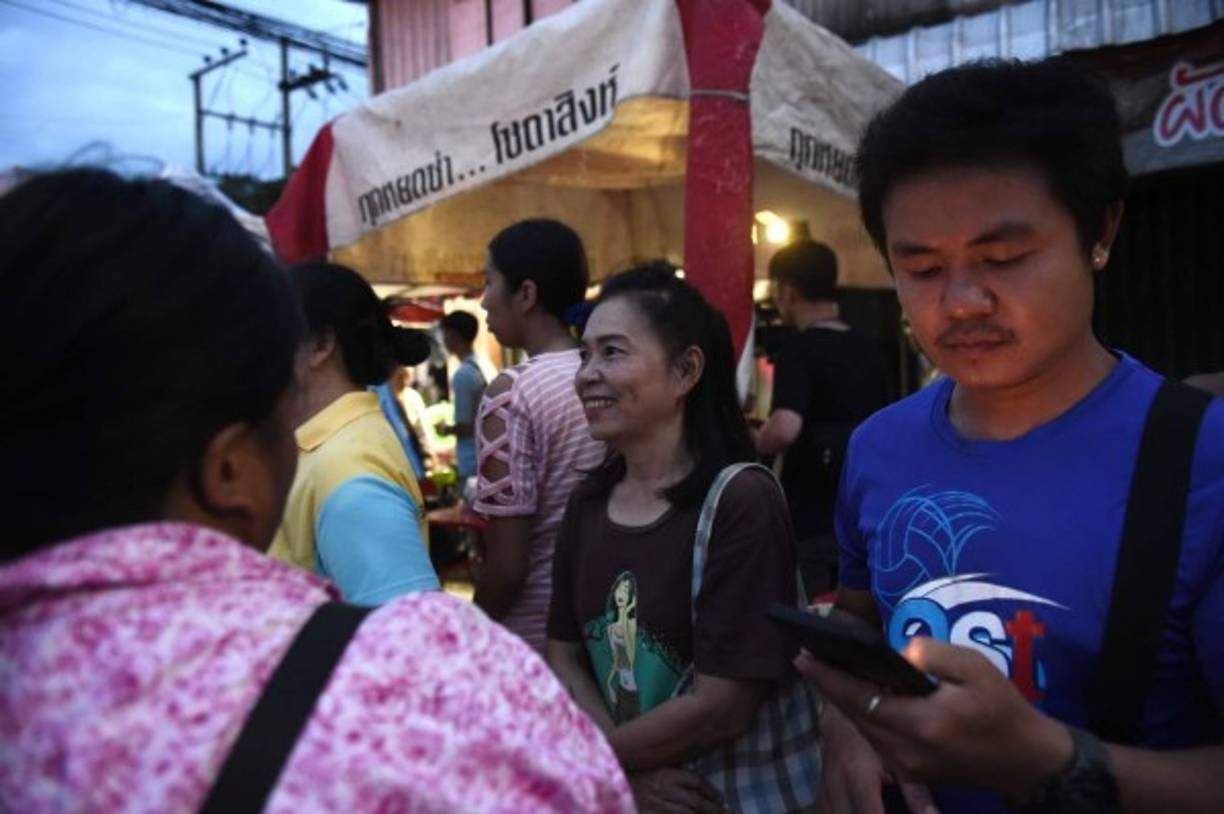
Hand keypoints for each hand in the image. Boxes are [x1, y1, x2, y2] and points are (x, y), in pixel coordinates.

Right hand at [628, 768, 723, 813]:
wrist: (611, 784)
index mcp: (667, 773)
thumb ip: (672, 768)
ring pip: (686, 813)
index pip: (696, 782)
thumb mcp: (654, 765)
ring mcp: (657, 804)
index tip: (720, 798)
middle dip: (712, 808)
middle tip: (725, 813)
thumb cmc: (635, 772)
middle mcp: (665, 788)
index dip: (710, 791)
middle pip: (695, 800)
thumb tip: (693, 771)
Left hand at [797, 638, 1073, 797]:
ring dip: (844, 700)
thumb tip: (897, 652)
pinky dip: (864, 714)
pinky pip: (877, 738)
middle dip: (828, 685)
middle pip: (854, 713)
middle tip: (807, 657)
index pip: (859, 697)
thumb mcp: (975, 667)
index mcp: (920, 724)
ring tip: (827, 670)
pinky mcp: (912, 771)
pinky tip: (859, 694)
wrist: (1027, 760)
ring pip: (863, 728)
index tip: (802, 656)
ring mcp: (907, 765)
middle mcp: (905, 750)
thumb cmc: (1002, 709)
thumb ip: (932, 655)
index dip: (827, 676)